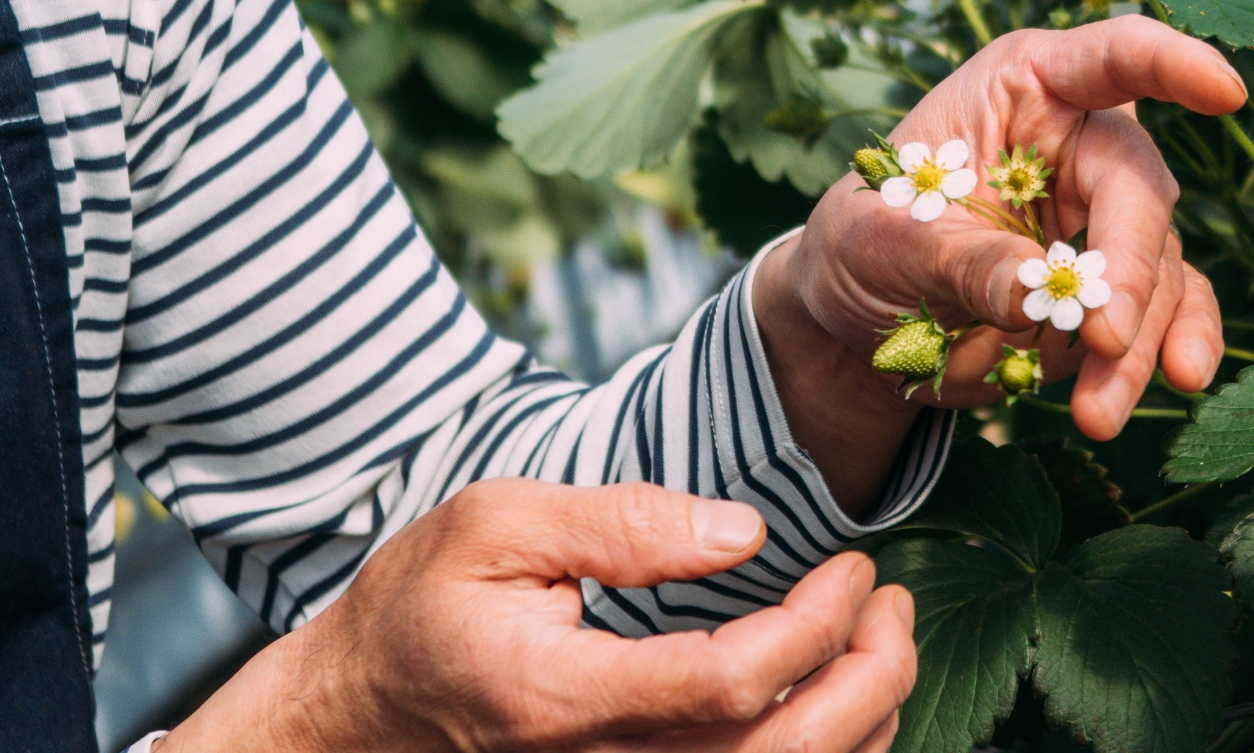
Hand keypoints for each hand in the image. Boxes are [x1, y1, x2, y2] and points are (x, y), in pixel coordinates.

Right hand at [159, 480, 914, 752]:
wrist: (362, 712)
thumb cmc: (425, 609)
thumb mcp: (499, 526)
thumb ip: (625, 523)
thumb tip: (744, 532)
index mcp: (565, 699)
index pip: (732, 683)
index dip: (816, 623)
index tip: (851, 562)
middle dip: (872, 676)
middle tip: (891, 599)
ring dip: (866, 717)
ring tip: (884, 634)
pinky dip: (830, 752)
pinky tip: (845, 692)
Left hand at [755, 16, 1245, 507]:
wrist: (864, 323)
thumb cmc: (864, 243)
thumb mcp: (882, 240)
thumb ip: (962, 259)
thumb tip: (1035, 295)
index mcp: (1025, 88)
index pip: (1110, 56)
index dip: (1171, 63)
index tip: (1226, 90)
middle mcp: (1082, 139)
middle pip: (1138, 188)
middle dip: (1126, 271)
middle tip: (1102, 339)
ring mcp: (1108, 215)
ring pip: (1155, 269)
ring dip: (1134, 343)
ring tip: (1096, 414)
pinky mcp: (1120, 284)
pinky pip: (1172, 309)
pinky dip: (1172, 347)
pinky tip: (1180, 380)